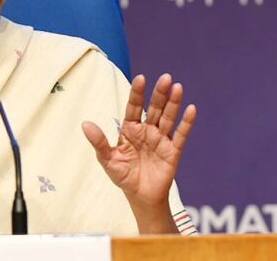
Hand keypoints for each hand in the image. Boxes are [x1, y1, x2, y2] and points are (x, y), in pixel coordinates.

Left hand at [82, 74, 195, 229]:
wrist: (140, 197)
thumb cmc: (123, 175)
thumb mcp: (107, 160)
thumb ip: (99, 142)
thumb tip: (85, 124)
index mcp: (130, 129)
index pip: (134, 107)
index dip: (137, 93)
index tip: (141, 78)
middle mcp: (147, 130)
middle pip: (154, 108)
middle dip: (159, 93)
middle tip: (165, 78)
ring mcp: (161, 139)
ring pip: (168, 118)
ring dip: (173, 103)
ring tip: (177, 88)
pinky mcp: (173, 151)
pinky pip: (180, 135)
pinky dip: (186, 123)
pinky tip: (191, 109)